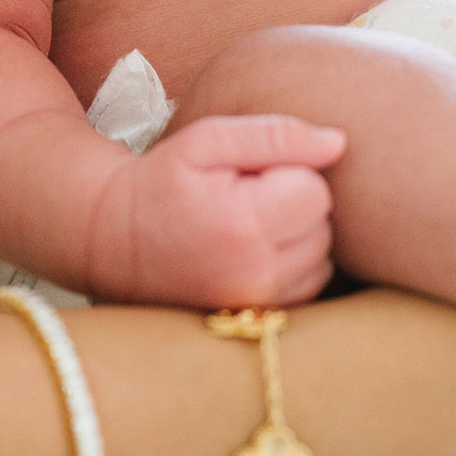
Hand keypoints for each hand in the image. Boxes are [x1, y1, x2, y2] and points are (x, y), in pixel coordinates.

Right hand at [85, 112, 345, 306]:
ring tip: (249, 220)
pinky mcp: (261, 321)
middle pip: (323, 224)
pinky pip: (309, 285)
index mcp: (245, 225)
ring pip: (322, 257)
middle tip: (245, 194)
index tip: (247, 172)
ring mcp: (261, 306)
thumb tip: (339, 143)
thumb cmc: (163, 179)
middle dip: (295, 202)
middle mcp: (258, 275)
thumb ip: (275, 135)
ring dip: (298, 235)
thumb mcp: (206, 139)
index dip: (288, 170)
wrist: (116, 241)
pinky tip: (257, 248)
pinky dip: (294, 264)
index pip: (316, 189)